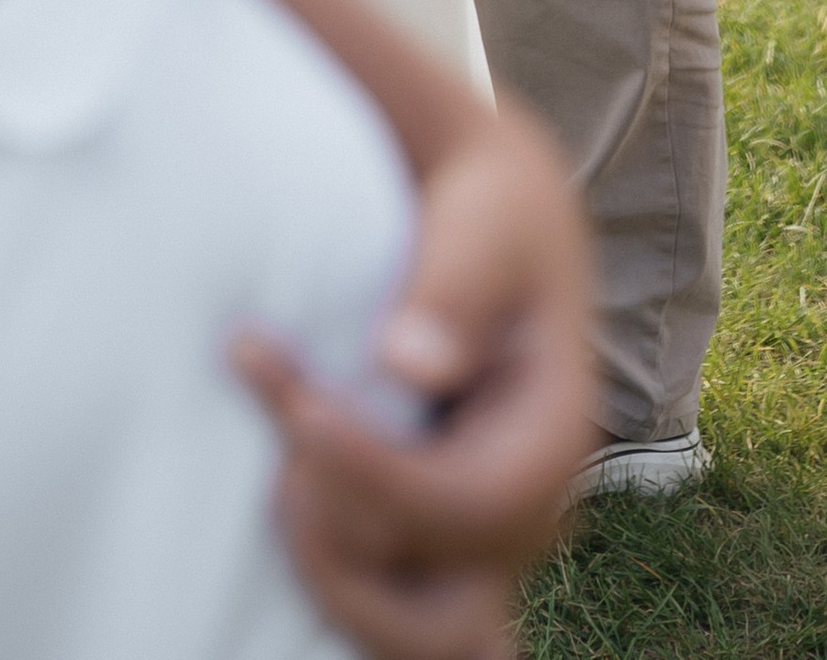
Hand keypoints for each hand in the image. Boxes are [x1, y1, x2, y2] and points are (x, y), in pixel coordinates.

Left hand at [238, 101, 595, 659]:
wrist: (492, 218)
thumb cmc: (488, 209)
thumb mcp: (486, 220)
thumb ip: (453, 285)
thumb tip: (409, 365)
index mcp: (555, 439)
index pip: (461, 503)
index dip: (371, 470)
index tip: (294, 402)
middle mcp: (527, 514)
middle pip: (437, 605)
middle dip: (339, 532)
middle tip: (277, 428)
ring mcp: (482, 544)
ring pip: (407, 635)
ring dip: (326, 567)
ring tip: (271, 467)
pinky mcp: (435, 543)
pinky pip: (404, 626)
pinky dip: (355, 607)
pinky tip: (319, 571)